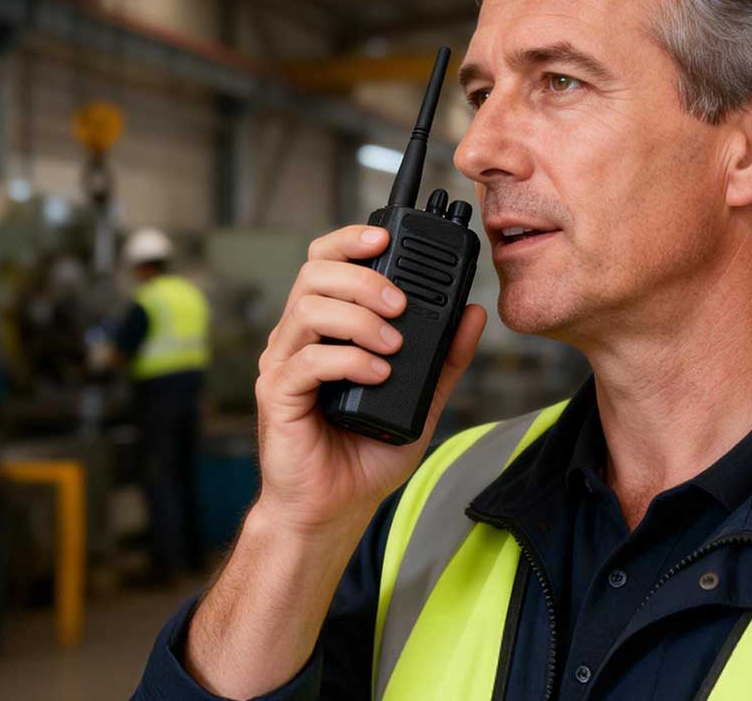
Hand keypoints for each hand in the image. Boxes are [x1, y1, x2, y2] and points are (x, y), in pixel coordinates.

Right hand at [251, 224, 485, 534]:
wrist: (332, 511)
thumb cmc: (364, 456)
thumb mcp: (419, 401)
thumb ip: (443, 358)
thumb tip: (473, 314)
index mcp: (326, 329)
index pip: (327, 262)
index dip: (351, 240)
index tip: (388, 240)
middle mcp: (298, 338)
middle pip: (314, 273)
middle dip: (363, 278)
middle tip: (400, 305)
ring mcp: (283, 364)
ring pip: (308, 308)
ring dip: (359, 318)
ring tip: (394, 347)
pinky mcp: (278, 394)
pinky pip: (307, 359)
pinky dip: (349, 360)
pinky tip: (378, 375)